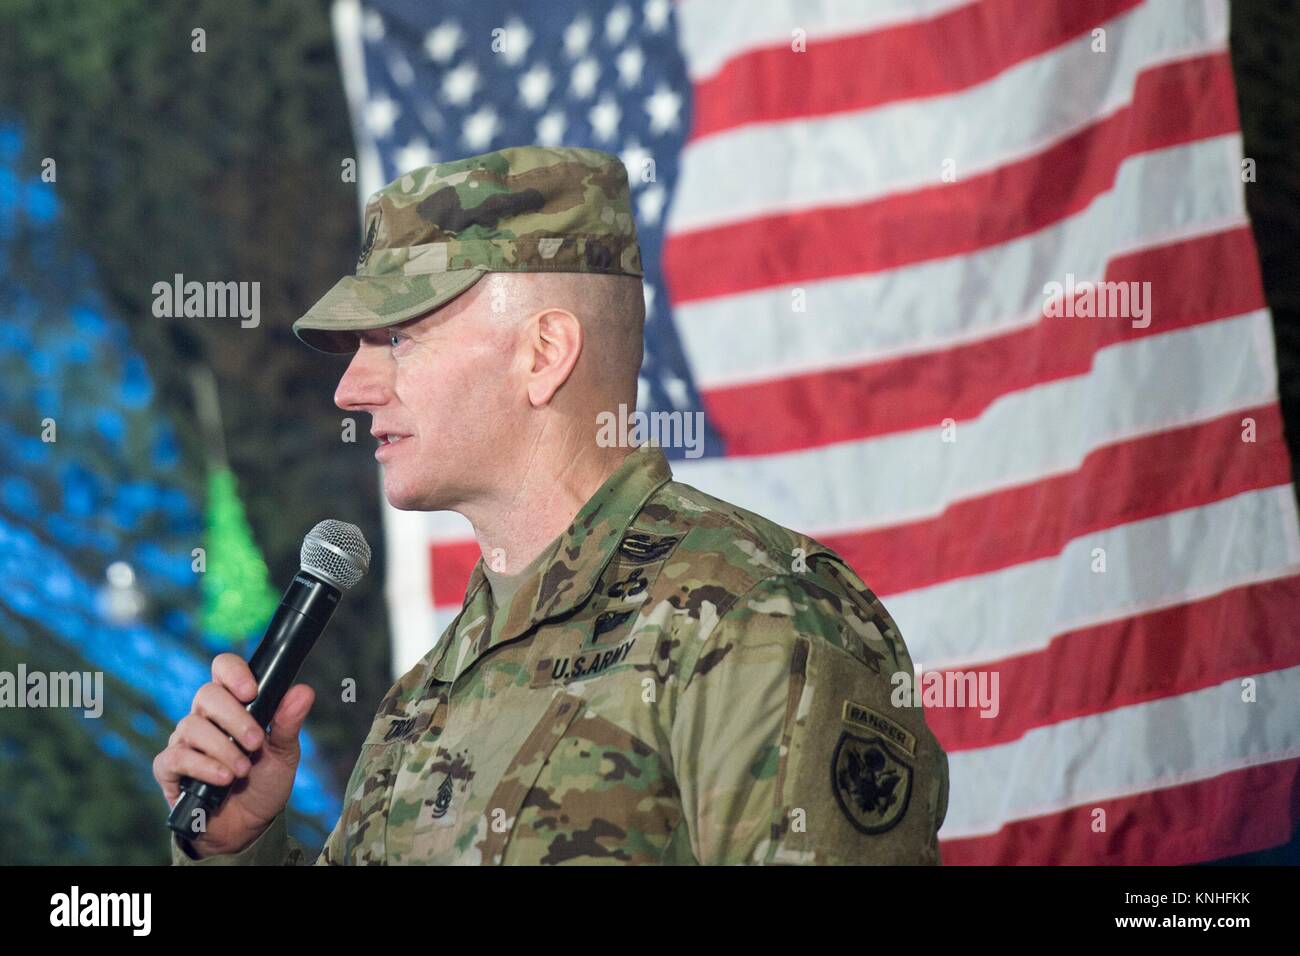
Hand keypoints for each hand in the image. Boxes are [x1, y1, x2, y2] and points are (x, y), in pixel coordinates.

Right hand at [153, 653, 314, 856]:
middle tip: (256, 743)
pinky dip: (202, 767)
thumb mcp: (284, 753)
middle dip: (235, 718)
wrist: (248, 826)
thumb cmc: (264, 782)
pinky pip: (176, 757)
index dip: (234, 672)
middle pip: (207, 694)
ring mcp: (184, 741)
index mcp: (233, 704)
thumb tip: (303, 692)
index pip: (223, 669)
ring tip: (243, 770)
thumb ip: (289, 723)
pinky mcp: (169, 768)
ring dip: (223, 749)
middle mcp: (205, 717)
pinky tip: (222, 779)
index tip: (251, 692)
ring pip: (192, 726)